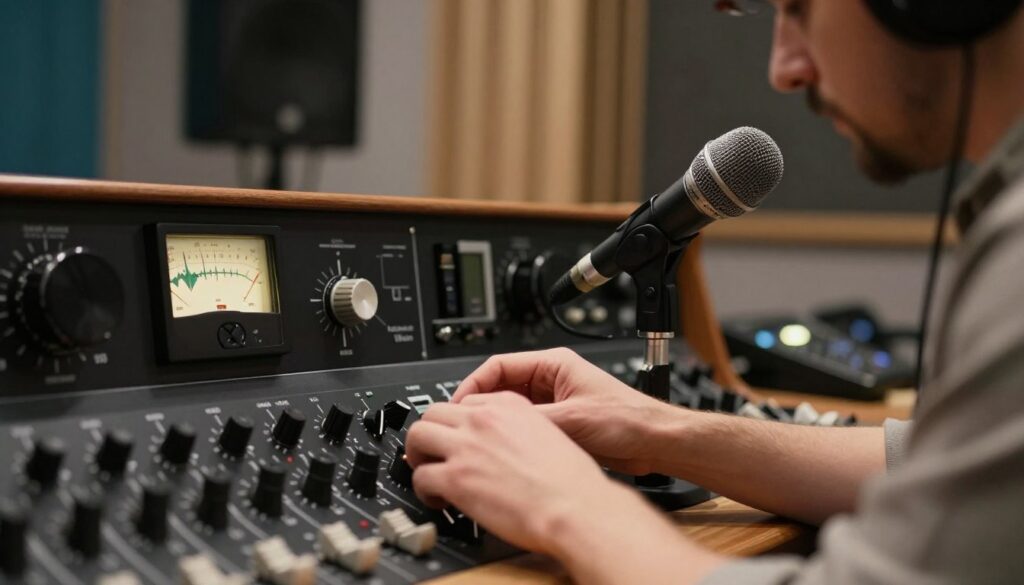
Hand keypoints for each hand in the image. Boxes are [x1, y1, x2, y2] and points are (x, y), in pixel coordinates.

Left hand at [404, 391, 632, 552]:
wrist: (574, 507)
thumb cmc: (571, 482)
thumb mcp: (549, 435)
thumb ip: (521, 431)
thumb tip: (504, 447)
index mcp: (509, 406)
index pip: (466, 401)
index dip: (457, 422)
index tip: (457, 436)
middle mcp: (484, 420)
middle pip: (434, 412)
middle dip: (431, 433)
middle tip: (434, 452)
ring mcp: (467, 447)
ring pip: (418, 436)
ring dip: (419, 455)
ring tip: (428, 472)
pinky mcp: (456, 478)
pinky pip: (420, 476)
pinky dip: (423, 489)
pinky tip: (438, 498)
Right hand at [452, 348, 676, 474]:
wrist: (654, 443)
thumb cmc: (627, 419)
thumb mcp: (571, 418)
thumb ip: (531, 420)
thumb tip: (496, 424)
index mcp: (553, 364)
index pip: (497, 366)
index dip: (473, 385)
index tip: (458, 405)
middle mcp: (551, 380)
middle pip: (500, 388)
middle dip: (481, 406)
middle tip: (463, 426)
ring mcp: (554, 402)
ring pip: (510, 409)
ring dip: (496, 423)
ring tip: (480, 440)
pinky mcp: (559, 423)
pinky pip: (525, 427)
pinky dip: (512, 437)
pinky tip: (504, 451)